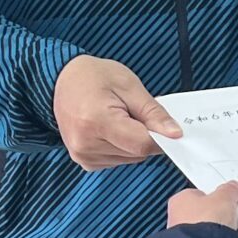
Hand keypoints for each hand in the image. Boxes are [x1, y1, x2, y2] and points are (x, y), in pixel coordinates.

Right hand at [53, 54, 181, 170]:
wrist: (62, 80)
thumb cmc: (93, 77)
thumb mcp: (129, 86)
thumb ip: (153, 113)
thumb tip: (175, 134)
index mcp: (97, 121)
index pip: (142, 144)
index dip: (160, 136)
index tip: (165, 125)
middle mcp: (86, 144)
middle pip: (137, 153)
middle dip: (145, 135)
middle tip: (133, 112)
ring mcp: (83, 155)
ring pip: (130, 159)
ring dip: (133, 142)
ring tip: (118, 118)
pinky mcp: (85, 161)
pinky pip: (117, 160)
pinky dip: (122, 147)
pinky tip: (111, 129)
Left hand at [167, 180, 237, 229]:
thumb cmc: (205, 223)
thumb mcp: (224, 198)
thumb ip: (228, 190)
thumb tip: (232, 188)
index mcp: (179, 199)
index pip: (198, 193)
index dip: (213, 196)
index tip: (224, 199)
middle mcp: (175, 217)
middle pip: (200, 211)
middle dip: (213, 214)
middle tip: (227, 215)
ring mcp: (180, 236)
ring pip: (202, 229)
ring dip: (213, 230)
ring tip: (227, 231)